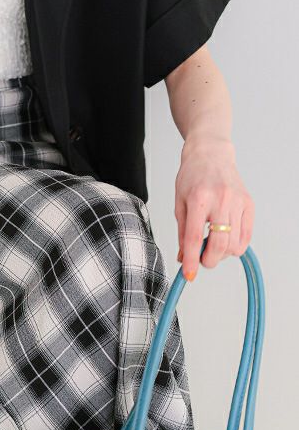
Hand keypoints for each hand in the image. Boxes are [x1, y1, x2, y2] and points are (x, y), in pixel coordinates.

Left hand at [174, 135, 254, 281]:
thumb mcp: (179, 201)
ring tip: (212, 243)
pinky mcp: (249, 204)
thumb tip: (184, 258)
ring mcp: (237, 202)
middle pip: (219, 245)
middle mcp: (220, 200)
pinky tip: (225, 238)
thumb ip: (182, 231)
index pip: (195, 237)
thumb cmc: (192, 176)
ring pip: (234, 245)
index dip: (192, 260)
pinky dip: (236, 245)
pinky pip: (246, 237)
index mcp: (198, 198)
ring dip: (222, 253)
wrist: (210, 154)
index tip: (189, 275)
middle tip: (201, 259)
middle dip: (209, 260)